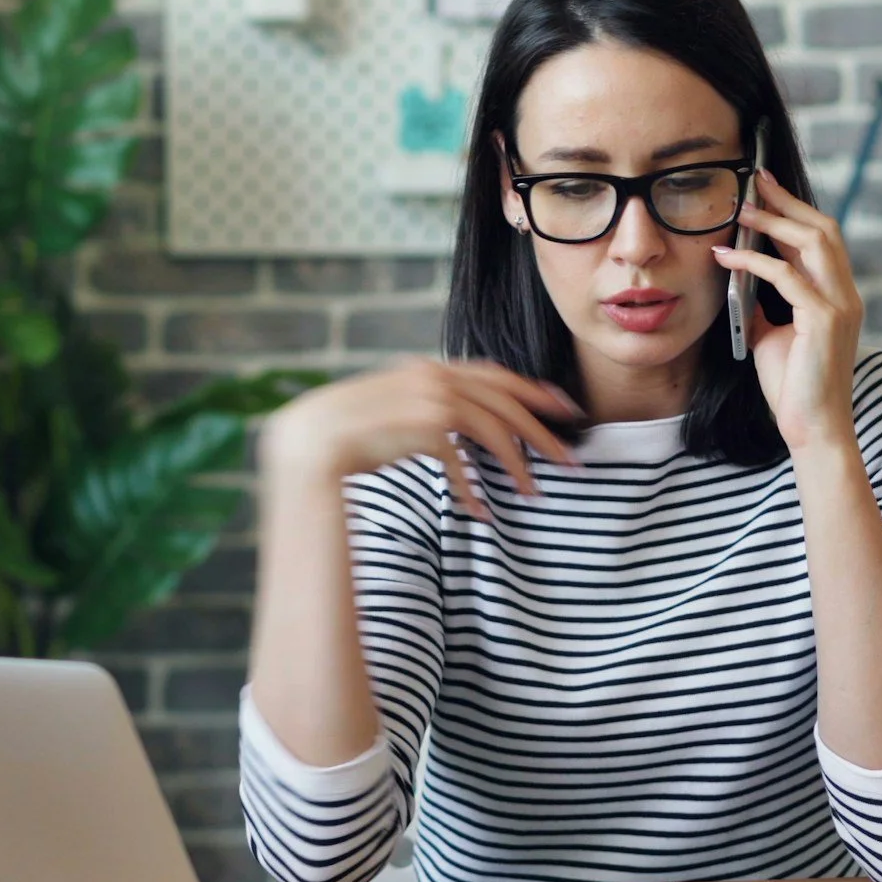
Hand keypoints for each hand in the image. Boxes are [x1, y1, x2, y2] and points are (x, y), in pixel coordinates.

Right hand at [262, 359, 581, 518]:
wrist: (311, 439)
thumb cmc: (344, 432)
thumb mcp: (391, 409)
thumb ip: (423, 409)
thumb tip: (452, 431)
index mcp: (428, 369)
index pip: (494, 374)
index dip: (532, 390)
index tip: (561, 406)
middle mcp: (435, 377)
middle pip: (507, 400)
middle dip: (543, 430)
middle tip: (570, 457)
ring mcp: (433, 399)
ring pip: (496, 430)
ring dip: (517, 463)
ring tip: (533, 492)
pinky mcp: (427, 427)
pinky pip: (464, 463)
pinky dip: (472, 490)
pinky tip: (480, 512)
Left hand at [711, 169, 863, 454]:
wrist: (813, 429)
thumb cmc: (794, 386)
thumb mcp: (772, 335)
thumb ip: (763, 306)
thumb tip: (738, 281)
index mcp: (839, 296)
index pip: (822, 240)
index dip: (795, 210)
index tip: (765, 189)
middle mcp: (846, 295)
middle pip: (823, 230)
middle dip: (787, 202)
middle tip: (755, 181)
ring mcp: (840, 306)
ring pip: (813, 243)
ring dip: (774, 222)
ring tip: (740, 210)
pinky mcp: (824, 321)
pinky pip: (786, 277)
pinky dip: (753, 263)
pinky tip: (726, 257)